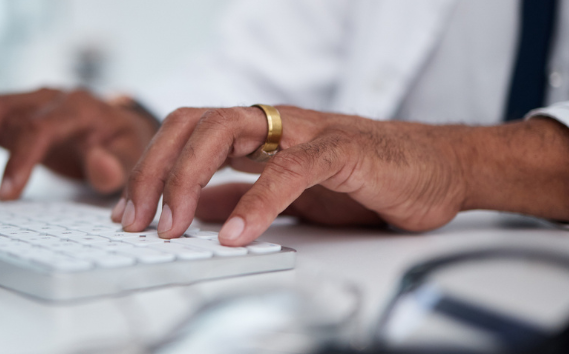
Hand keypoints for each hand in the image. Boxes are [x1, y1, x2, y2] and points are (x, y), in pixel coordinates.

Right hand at [0, 89, 158, 199]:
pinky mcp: (8, 115)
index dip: (20, 161)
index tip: (6, 197)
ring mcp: (23, 103)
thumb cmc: (123, 145)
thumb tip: (100, 165)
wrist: (117, 127)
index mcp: (77, 107)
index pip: (40, 127)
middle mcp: (45, 97)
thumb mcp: (130, 157)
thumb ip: (117, 164)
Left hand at [112, 106, 469, 245]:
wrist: (440, 169)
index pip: (185, 133)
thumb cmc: (368, 176)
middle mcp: (272, 123)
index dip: (150, 168)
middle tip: (136, 221)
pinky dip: (256, 203)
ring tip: (171, 227)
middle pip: (191, 125)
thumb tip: (191, 208)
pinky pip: (288, 170)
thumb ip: (238, 194)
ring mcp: (304, 131)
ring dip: (186, 180)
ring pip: (225, 132)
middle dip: (153, 172)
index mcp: (256, 132)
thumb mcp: (285, 193)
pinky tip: (235, 234)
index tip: (129, 213)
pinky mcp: (341, 150)